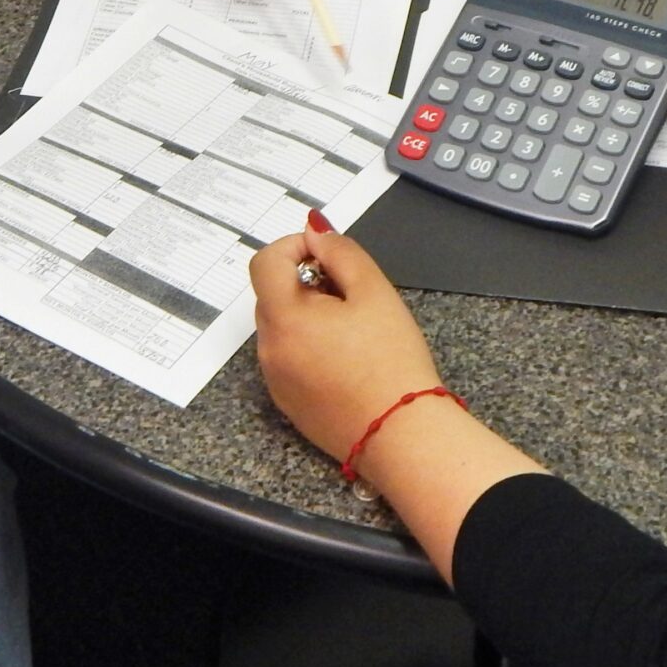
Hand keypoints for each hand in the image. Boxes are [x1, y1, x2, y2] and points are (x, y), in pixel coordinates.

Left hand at [250, 221, 439, 461]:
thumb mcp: (374, 292)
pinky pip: (288, 359)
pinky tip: (347, 360)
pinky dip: (308, 347)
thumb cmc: (393, 362)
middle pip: (272, 294)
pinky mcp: (288, 403)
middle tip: (351, 295)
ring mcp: (275, 380)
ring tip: (354, 330)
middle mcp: (269, 350)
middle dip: (305, 283)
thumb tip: (315, 231)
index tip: (328, 255)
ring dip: (308, 315)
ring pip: (282, 327)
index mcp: (284, 318)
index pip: (264, 261)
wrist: (402, 435)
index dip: (294, 246)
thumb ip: (341, 252)